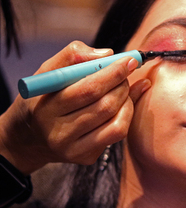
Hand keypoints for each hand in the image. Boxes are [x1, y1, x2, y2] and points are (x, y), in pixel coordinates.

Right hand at [0, 41, 150, 174]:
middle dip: (122, 85)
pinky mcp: (85, 158)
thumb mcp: (46, 73)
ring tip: (122, 88)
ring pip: (116, 123)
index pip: (88, 89)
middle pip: (105, 106)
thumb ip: (72, 56)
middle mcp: (59, 133)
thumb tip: (108, 54)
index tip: (130, 60)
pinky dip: (126, 115)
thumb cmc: (42, 99)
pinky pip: (117, 134)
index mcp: (46, 108)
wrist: (27, 138)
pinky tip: (122, 105)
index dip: (114, 73)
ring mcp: (73, 150)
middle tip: (125, 73)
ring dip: (127, 100)